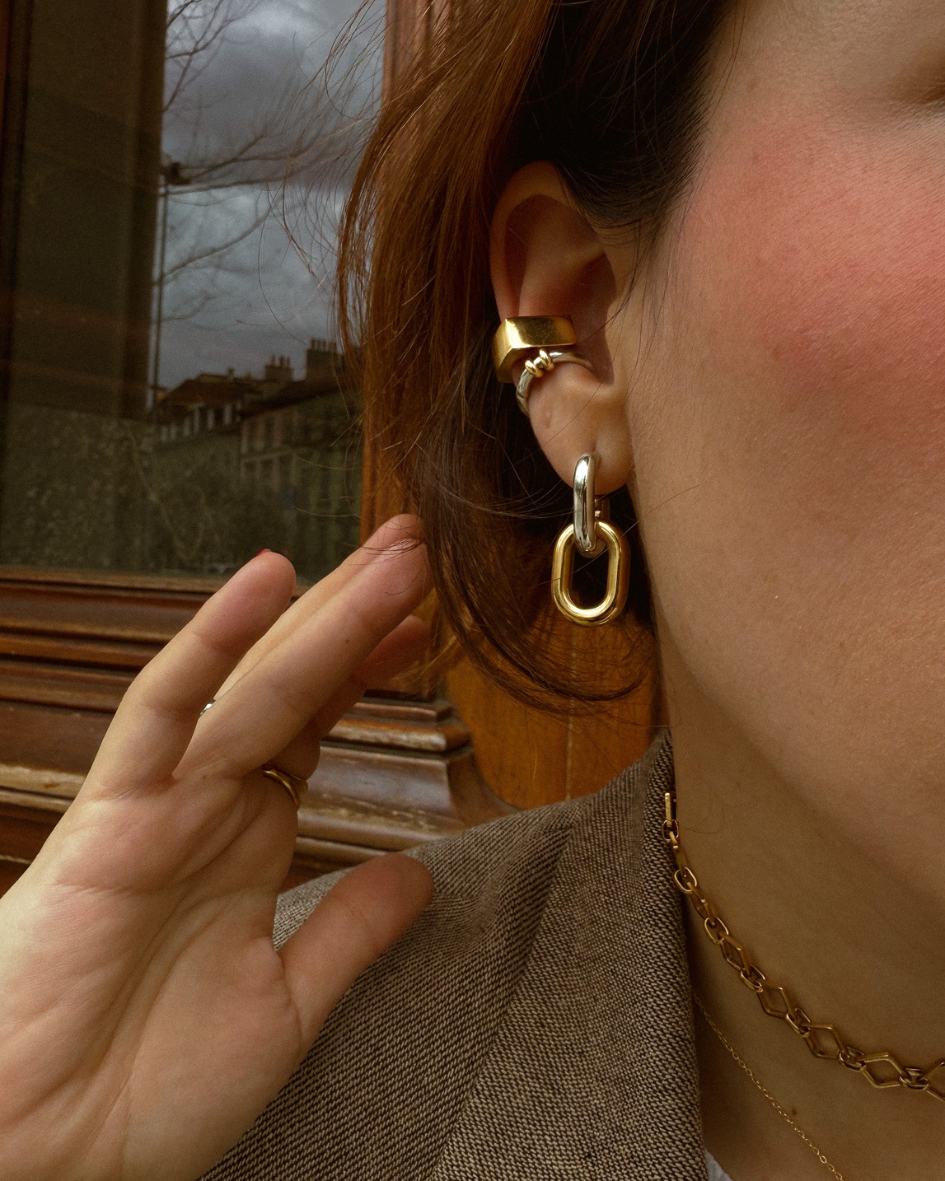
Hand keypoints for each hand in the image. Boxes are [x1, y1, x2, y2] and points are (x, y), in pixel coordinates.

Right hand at [0, 516, 434, 1180]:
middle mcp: (211, 807)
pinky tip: (267, 579)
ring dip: (325, 614)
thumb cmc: (146, 1095)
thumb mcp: (285, 1008)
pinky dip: (212, 642)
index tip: (426, 628)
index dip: (372, 673)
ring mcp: (164, 803)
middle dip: (360, 616)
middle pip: (299, 686)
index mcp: (248, 842)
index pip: (320, 727)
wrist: (43, 1161)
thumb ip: (349, 930)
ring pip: (256, 683)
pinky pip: (163, 710)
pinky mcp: (112, 816)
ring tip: (390, 553)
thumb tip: (420, 871)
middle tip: (417, 551)